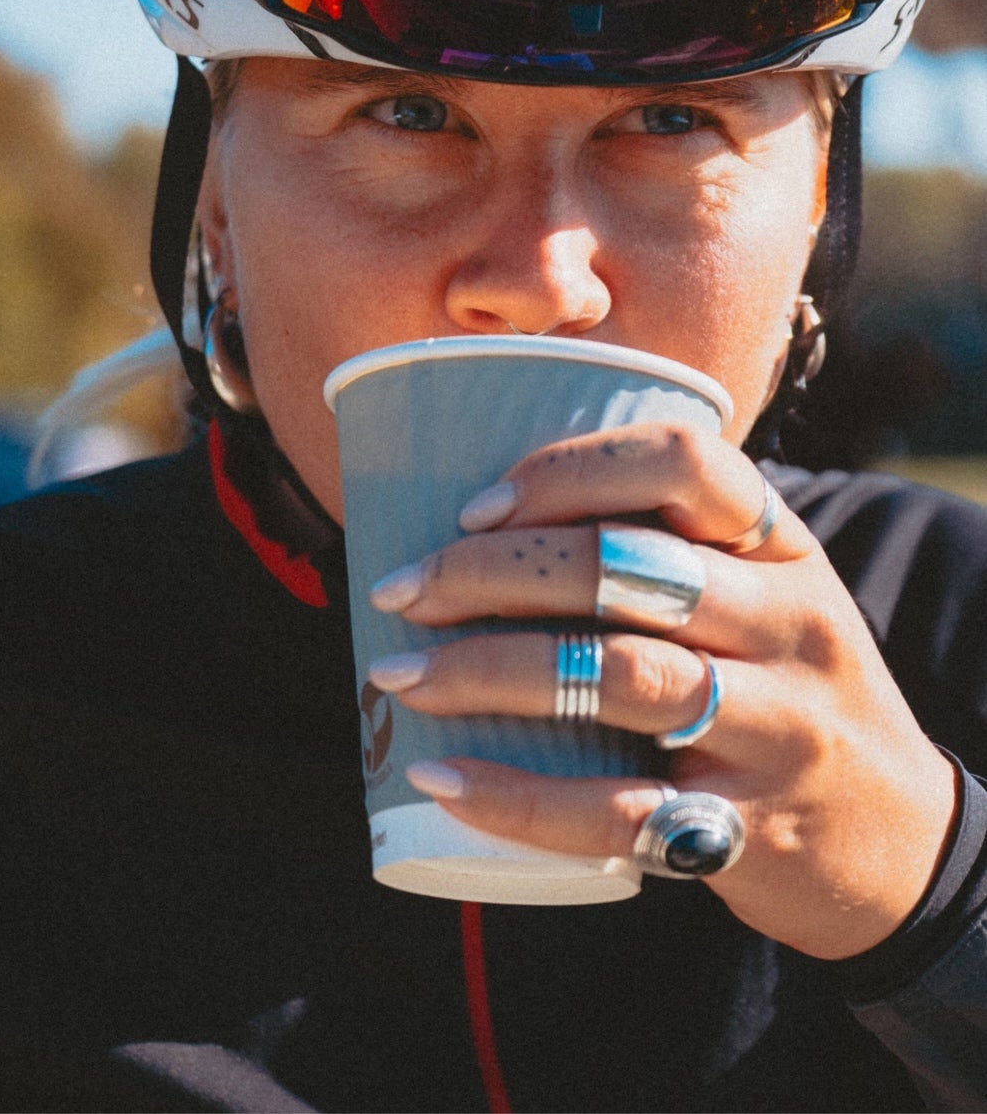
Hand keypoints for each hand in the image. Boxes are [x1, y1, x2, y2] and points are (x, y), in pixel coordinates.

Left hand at [368, 422, 956, 960]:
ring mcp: (778, 726)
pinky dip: (517, 797)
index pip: (683, 459)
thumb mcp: (760, 594)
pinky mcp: (750, 826)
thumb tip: (469, 522)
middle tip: (400, 589)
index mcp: (780, 545)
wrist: (901, 839)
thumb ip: (659, 549)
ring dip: (487, 671)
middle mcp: (788, 621)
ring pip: (616, 675)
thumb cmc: (783, 686)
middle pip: (623, 566)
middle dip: (488, 571)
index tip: (472, 506)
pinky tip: (440, 778)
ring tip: (398, 677)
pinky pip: (619, 809)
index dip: (566, 469)